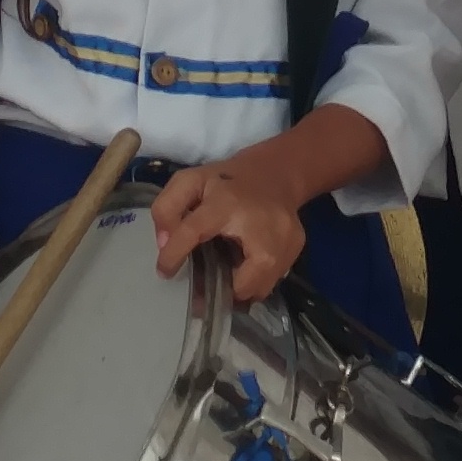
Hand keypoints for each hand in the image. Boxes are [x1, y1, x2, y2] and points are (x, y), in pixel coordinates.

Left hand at [149, 155, 310, 306]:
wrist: (274, 172)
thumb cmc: (227, 182)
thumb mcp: (189, 182)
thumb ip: (167, 208)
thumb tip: (165, 242)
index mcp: (227, 202)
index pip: (195, 230)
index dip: (175, 254)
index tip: (164, 271)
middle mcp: (262, 224)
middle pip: (243, 282)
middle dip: (222, 288)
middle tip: (206, 282)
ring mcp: (285, 239)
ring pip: (259, 288)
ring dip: (239, 286)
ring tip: (227, 270)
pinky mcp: (296, 248)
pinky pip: (271, 281)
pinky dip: (255, 280)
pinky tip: (245, 263)